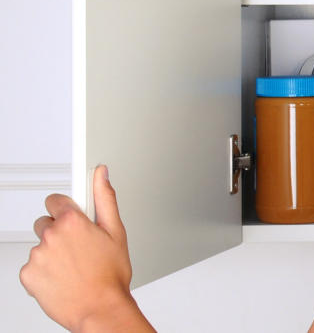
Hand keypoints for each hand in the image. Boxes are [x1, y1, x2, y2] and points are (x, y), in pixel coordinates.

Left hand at [19, 165, 151, 331]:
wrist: (99, 308)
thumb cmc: (110, 274)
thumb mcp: (116, 232)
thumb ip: (105, 198)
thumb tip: (100, 173)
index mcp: (71, 221)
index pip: (56, 200)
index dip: (67, 209)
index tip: (74, 217)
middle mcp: (51, 235)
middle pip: (46, 223)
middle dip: (59, 232)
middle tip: (79, 248)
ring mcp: (37, 255)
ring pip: (40, 246)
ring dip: (52, 253)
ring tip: (74, 267)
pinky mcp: (28, 274)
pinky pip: (32, 267)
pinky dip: (44, 272)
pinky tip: (62, 278)